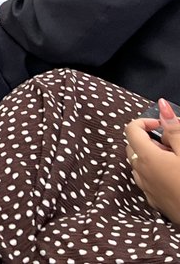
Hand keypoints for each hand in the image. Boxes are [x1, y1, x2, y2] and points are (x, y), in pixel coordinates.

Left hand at [127, 99, 179, 222]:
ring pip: (138, 164)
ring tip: (175, 159)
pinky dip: (154, 171)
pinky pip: (146, 180)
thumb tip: (161, 106)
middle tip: (173, 144)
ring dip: (151, 156)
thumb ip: (174, 130)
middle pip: (132, 146)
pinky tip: (173, 175)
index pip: (131, 129)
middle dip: (149, 139)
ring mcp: (146, 189)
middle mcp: (140, 173)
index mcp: (146, 158)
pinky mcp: (154, 201)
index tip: (163, 125)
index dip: (145, 122)